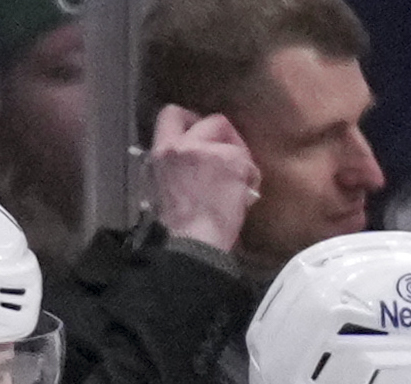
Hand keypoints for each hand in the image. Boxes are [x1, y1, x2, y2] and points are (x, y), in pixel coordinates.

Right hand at [147, 105, 258, 254]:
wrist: (194, 243)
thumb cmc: (177, 225)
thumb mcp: (162, 186)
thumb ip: (175, 163)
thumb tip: (191, 155)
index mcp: (162, 152)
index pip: (170, 114)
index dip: (189, 120)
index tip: (198, 134)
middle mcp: (184, 145)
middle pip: (212, 120)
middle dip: (223, 135)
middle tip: (226, 156)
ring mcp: (210, 151)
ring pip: (233, 139)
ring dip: (238, 155)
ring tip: (237, 181)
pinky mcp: (234, 161)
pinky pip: (247, 160)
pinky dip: (249, 176)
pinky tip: (244, 194)